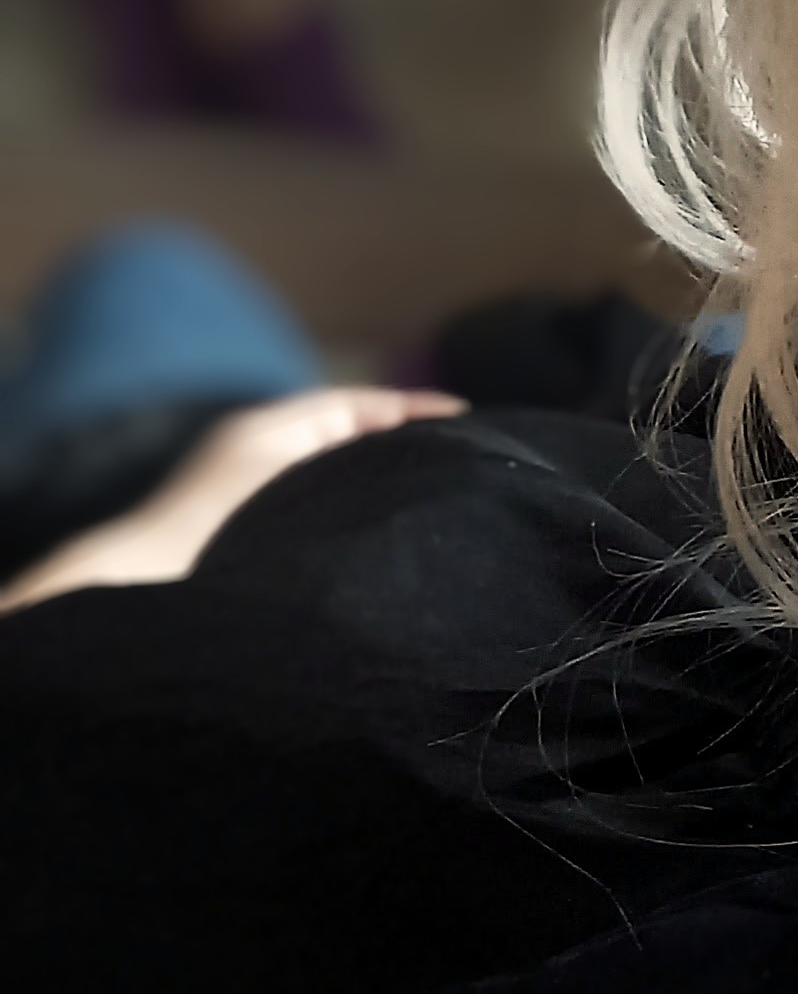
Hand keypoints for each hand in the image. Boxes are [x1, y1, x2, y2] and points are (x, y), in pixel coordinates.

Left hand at [0, 386, 461, 609]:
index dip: (410, 410)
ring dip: (375, 472)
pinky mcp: (249, 528)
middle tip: (461, 453)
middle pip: (345, 431)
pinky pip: (313, 500)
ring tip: (431, 490)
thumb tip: (402, 448)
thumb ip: (345, 454)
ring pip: (331, 468)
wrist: (137, 586)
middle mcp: (261, 450)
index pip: (353, 406)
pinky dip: (349, 501)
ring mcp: (252, 488)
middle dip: (400, 438)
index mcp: (270, 429)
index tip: (464, 419)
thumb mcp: (288, 478)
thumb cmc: (210, 531)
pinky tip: (379, 529)